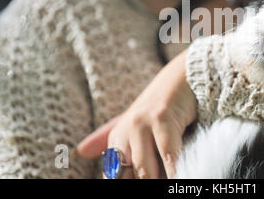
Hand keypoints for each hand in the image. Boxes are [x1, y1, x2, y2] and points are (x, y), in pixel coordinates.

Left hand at [76, 49, 196, 177]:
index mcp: (118, 137)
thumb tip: (81, 151)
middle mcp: (125, 131)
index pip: (115, 176)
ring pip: (144, 168)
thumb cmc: (162, 103)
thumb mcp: (136, 121)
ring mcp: (141, 123)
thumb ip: (110, 136)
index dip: (123, 184)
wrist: (182, 76)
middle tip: (152, 192)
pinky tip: (177, 178)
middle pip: (128, 175)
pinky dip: (172, 170)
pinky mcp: (161, 117)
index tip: (134, 185)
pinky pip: (167, 154)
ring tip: (171, 184)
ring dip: (155, 181)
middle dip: (140, 183)